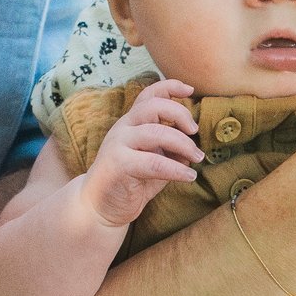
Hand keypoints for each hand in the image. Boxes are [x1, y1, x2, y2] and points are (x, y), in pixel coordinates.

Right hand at [83, 79, 199, 227]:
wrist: (98, 207)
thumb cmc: (129, 183)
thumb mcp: (154, 161)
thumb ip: (170, 151)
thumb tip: (194, 149)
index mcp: (131, 123)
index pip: (148, 95)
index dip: (169, 87)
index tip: (190, 90)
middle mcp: (123, 128)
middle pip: (153, 107)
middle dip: (180, 115)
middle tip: (195, 132)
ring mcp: (118, 145)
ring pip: (156, 133)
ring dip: (183, 144)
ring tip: (197, 158)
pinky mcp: (118, 165)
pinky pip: (154, 163)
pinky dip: (176, 169)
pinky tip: (189, 177)